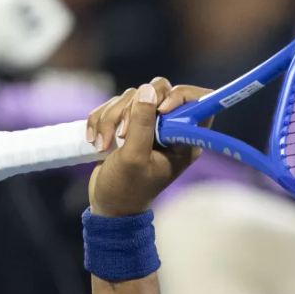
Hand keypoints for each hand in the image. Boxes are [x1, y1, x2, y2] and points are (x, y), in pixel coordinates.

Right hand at [86, 78, 213, 217]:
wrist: (108, 203)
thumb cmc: (126, 188)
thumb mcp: (134, 157)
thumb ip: (142, 123)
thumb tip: (148, 90)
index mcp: (184, 139)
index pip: (199, 102)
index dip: (181, 96)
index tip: (160, 108)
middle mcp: (171, 128)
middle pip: (159, 91)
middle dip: (133, 109)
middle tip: (122, 136)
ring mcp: (150, 124)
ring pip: (133, 96)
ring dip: (111, 118)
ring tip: (103, 145)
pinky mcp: (130, 123)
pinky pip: (116, 104)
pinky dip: (101, 119)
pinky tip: (95, 141)